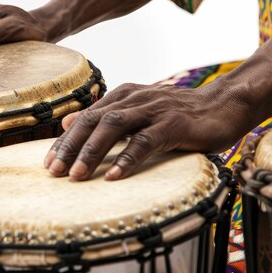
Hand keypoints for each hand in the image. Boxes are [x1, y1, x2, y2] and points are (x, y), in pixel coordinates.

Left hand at [44, 82, 247, 180]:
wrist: (224, 104)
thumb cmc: (179, 114)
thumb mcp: (138, 111)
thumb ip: (105, 116)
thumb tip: (67, 124)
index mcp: (124, 96)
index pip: (86, 117)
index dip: (64, 140)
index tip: (47, 163)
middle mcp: (135, 99)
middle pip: (94, 120)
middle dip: (70, 146)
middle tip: (52, 171)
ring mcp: (154, 110)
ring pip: (114, 127)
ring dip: (92, 151)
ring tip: (75, 175)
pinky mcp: (174, 124)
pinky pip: (146, 141)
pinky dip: (128, 159)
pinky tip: (114, 176)